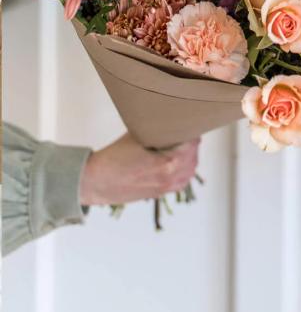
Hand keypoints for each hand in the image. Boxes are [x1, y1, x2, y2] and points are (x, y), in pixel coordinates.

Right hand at [79, 133, 200, 206]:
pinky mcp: (160, 194)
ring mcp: (166, 188)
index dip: (191, 130)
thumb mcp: (137, 135)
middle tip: (184, 131)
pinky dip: (185, 171)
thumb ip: (157, 128)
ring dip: (190, 156)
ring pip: (190, 170)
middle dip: (191, 142)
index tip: (188, 122)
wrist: (95, 182)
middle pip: (194, 155)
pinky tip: (179, 161)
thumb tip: (169, 116)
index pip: (193, 142)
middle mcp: (170, 177)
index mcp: (168, 162)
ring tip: (182, 144)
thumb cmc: (113, 158)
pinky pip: (182, 182)